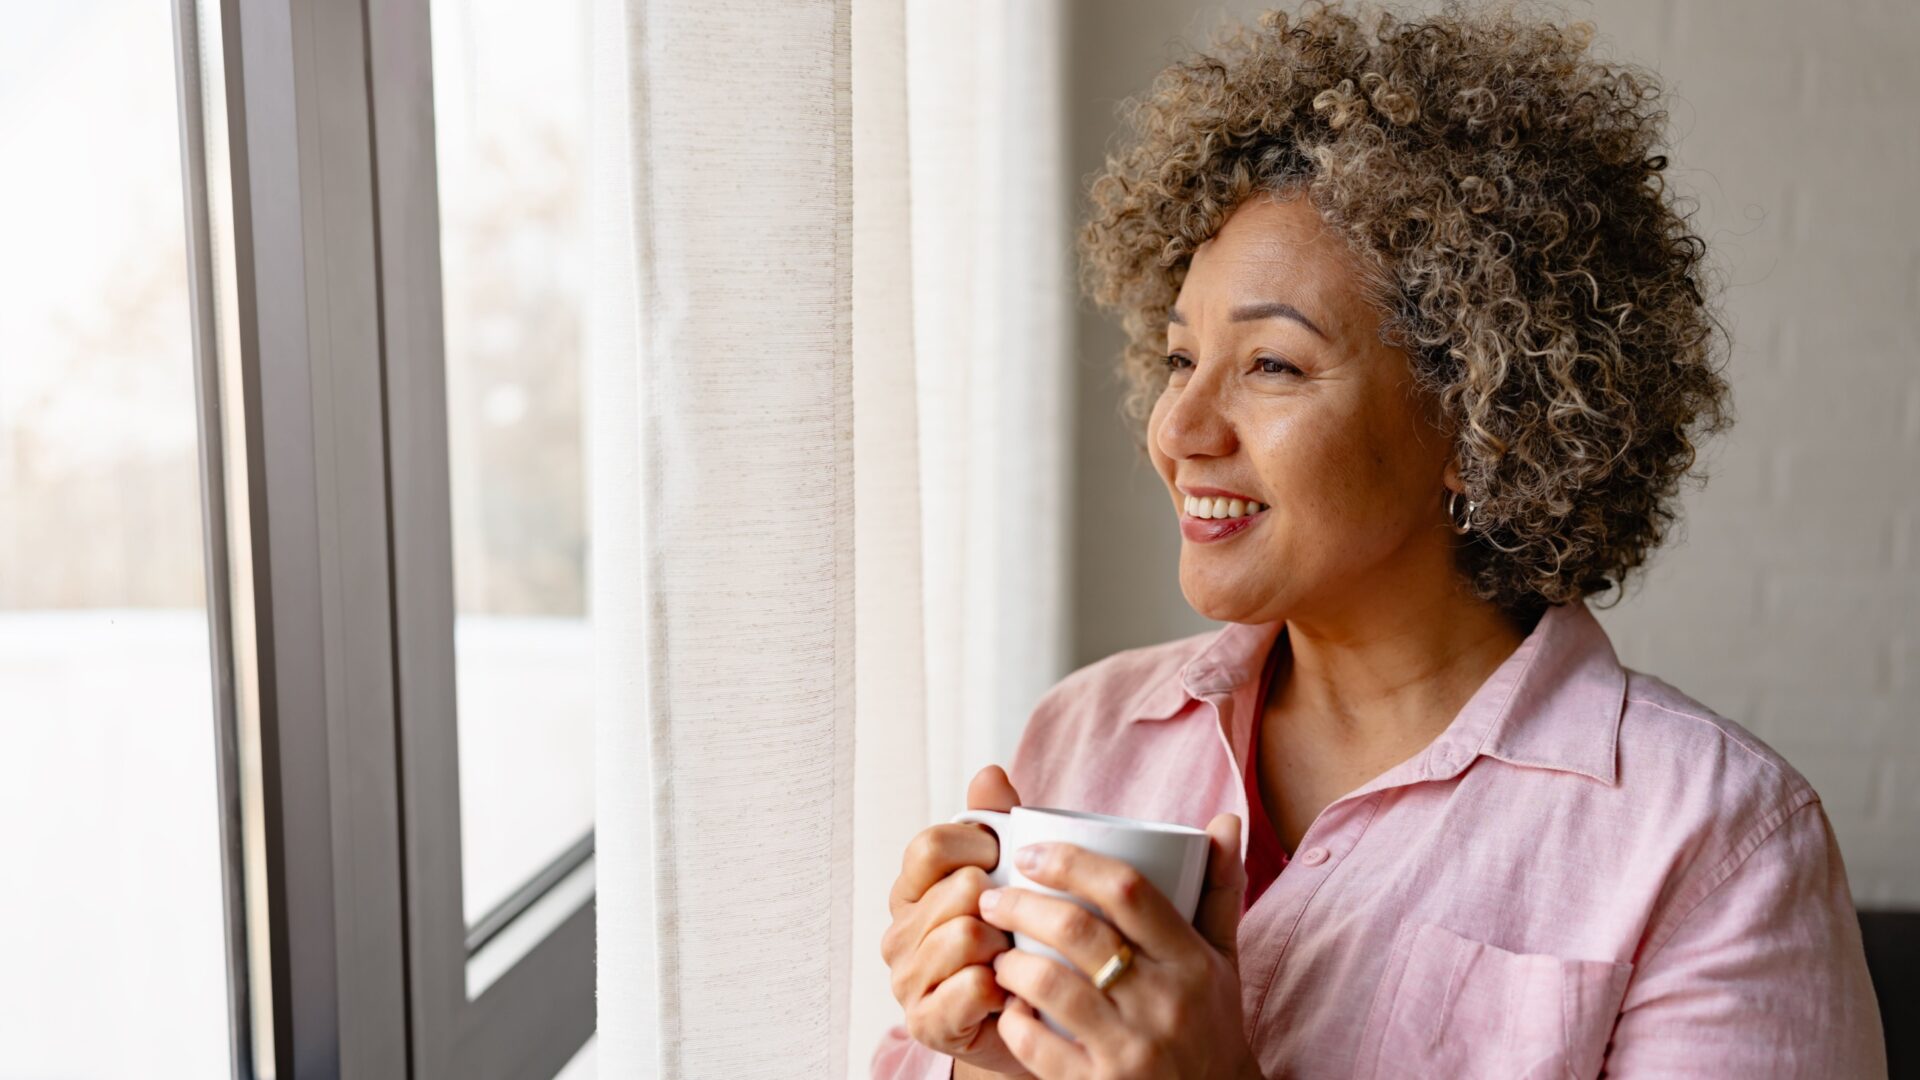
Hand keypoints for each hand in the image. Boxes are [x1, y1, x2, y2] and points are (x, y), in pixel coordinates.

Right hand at [881, 765, 1035, 1078]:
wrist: (1031, 1022)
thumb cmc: (1017, 943)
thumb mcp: (1010, 877)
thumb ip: (995, 822)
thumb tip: (990, 772)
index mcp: (911, 889)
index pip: (930, 845)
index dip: (979, 847)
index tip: (1005, 863)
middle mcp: (898, 932)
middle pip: (957, 890)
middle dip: (1003, 905)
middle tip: (1019, 926)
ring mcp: (906, 979)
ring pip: (966, 936)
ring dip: (1007, 947)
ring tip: (1017, 960)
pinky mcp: (926, 1022)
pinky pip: (973, 986)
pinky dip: (1005, 988)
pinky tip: (1013, 992)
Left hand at [977, 813, 1260, 1079]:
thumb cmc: (1209, 1024)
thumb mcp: (1223, 961)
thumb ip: (1219, 890)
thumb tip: (1226, 817)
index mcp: (1191, 961)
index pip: (1128, 890)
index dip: (1072, 862)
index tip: (1030, 852)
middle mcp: (1165, 1002)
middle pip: (1077, 930)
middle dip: (1020, 904)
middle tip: (990, 897)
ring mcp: (1131, 1050)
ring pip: (1049, 983)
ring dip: (1009, 960)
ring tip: (994, 950)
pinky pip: (1037, 1045)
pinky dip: (1013, 1019)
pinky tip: (1006, 1006)